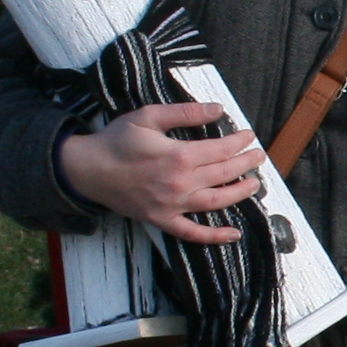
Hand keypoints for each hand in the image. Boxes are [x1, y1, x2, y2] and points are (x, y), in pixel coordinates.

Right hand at [57, 101, 261, 241]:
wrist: (88, 169)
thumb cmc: (117, 140)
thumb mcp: (149, 116)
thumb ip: (185, 112)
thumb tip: (216, 109)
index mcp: (179, 155)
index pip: (221, 149)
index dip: (239, 142)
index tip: (248, 135)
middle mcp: (180, 183)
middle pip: (224, 173)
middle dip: (246, 164)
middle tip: (258, 156)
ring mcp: (172, 205)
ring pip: (216, 201)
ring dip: (239, 193)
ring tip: (254, 184)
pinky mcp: (162, 219)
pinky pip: (192, 232)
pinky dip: (214, 237)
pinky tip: (234, 234)